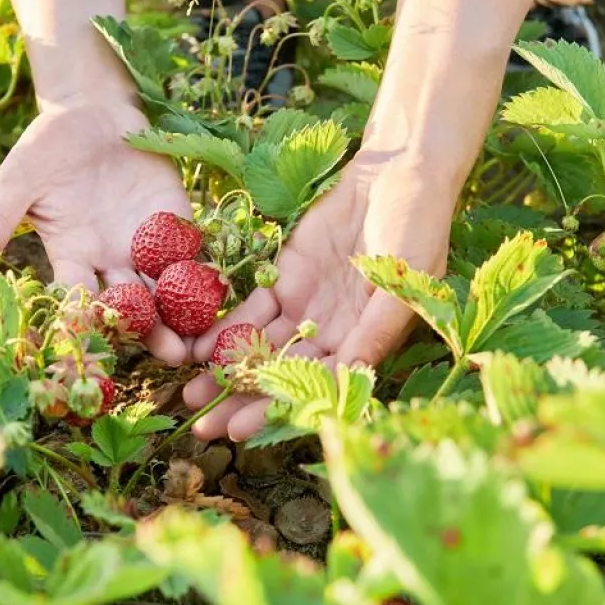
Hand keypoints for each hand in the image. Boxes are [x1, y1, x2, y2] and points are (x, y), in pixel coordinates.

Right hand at [0, 100, 192, 364]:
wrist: (89, 108)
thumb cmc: (46, 146)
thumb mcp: (18, 183)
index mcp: (72, 258)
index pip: (79, 300)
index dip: (88, 327)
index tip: (99, 357)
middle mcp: (111, 259)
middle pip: (134, 304)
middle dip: (152, 331)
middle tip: (173, 356)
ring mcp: (145, 241)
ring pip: (167, 286)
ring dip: (186, 312)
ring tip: (205, 336)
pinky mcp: (175, 218)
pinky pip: (192, 248)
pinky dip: (207, 268)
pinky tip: (225, 288)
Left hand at [183, 148, 456, 440]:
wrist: (396, 173)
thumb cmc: (417, 228)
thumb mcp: (403, 284)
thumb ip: (375, 331)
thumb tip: (348, 379)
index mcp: (365, 343)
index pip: (314, 387)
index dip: (276, 409)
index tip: (238, 432)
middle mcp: (333, 333)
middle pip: (280, 375)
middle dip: (240, 400)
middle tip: (200, 426)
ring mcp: (307, 306)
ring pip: (259, 347)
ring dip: (224, 371)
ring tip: (188, 395)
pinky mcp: (286, 277)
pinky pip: (250, 309)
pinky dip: (223, 327)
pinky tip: (194, 346)